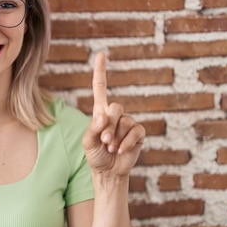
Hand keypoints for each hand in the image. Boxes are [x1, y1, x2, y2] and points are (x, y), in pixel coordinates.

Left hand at [82, 53, 144, 176]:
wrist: (108, 171)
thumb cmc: (95, 155)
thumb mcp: (87, 142)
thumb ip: (93, 128)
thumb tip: (103, 115)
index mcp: (100, 112)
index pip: (100, 88)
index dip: (101, 72)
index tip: (101, 54)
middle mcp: (115, 115)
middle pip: (115, 108)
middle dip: (108, 126)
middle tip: (104, 141)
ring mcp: (128, 123)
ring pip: (124, 122)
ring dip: (116, 138)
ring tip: (111, 148)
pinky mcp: (138, 133)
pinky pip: (136, 131)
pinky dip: (127, 142)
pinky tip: (121, 150)